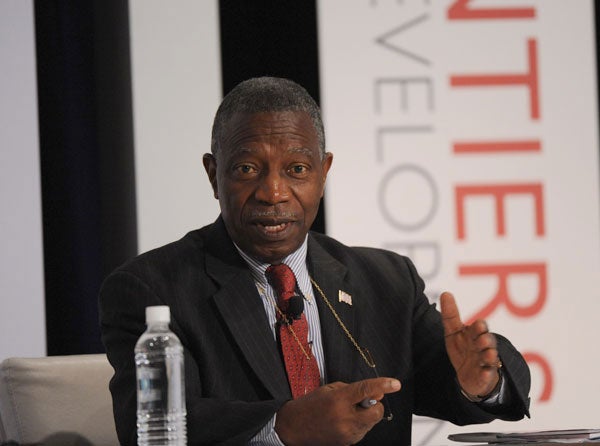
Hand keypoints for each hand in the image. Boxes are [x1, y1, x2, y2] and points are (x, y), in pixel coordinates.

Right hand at [274, 377, 400, 445]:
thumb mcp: (329, 389)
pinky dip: (359, 424)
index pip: (366, 390)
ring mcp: (347, 434)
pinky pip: (362, 431)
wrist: (293, 428)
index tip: (395, 384)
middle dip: (375, 405)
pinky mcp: (347, 443)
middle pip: (376, 412)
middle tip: (363, 401)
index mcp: (338, 400)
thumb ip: (353, 389)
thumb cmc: (310, 405)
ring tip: (346, 412)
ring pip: (371, 423)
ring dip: (366, 415)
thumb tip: (375, 394)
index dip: (382, 386)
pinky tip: (344, 421)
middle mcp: (344, 418)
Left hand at [440, 291, 500, 397]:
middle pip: (487, 340)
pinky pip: (487, 374)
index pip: (480, 327)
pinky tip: (485, 372)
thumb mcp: (453, 332)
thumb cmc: (462, 348)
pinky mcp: (484, 375)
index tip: (478, 325)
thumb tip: (445, 293)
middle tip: (482, 339)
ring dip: (489, 355)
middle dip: (486, 339)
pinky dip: (487, 374)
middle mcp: (483, 346)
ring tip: (488, 354)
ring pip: (490, 356)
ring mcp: (485, 361)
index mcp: (475, 334)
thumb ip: (450, 315)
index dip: (479, 327)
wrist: (469, 374)